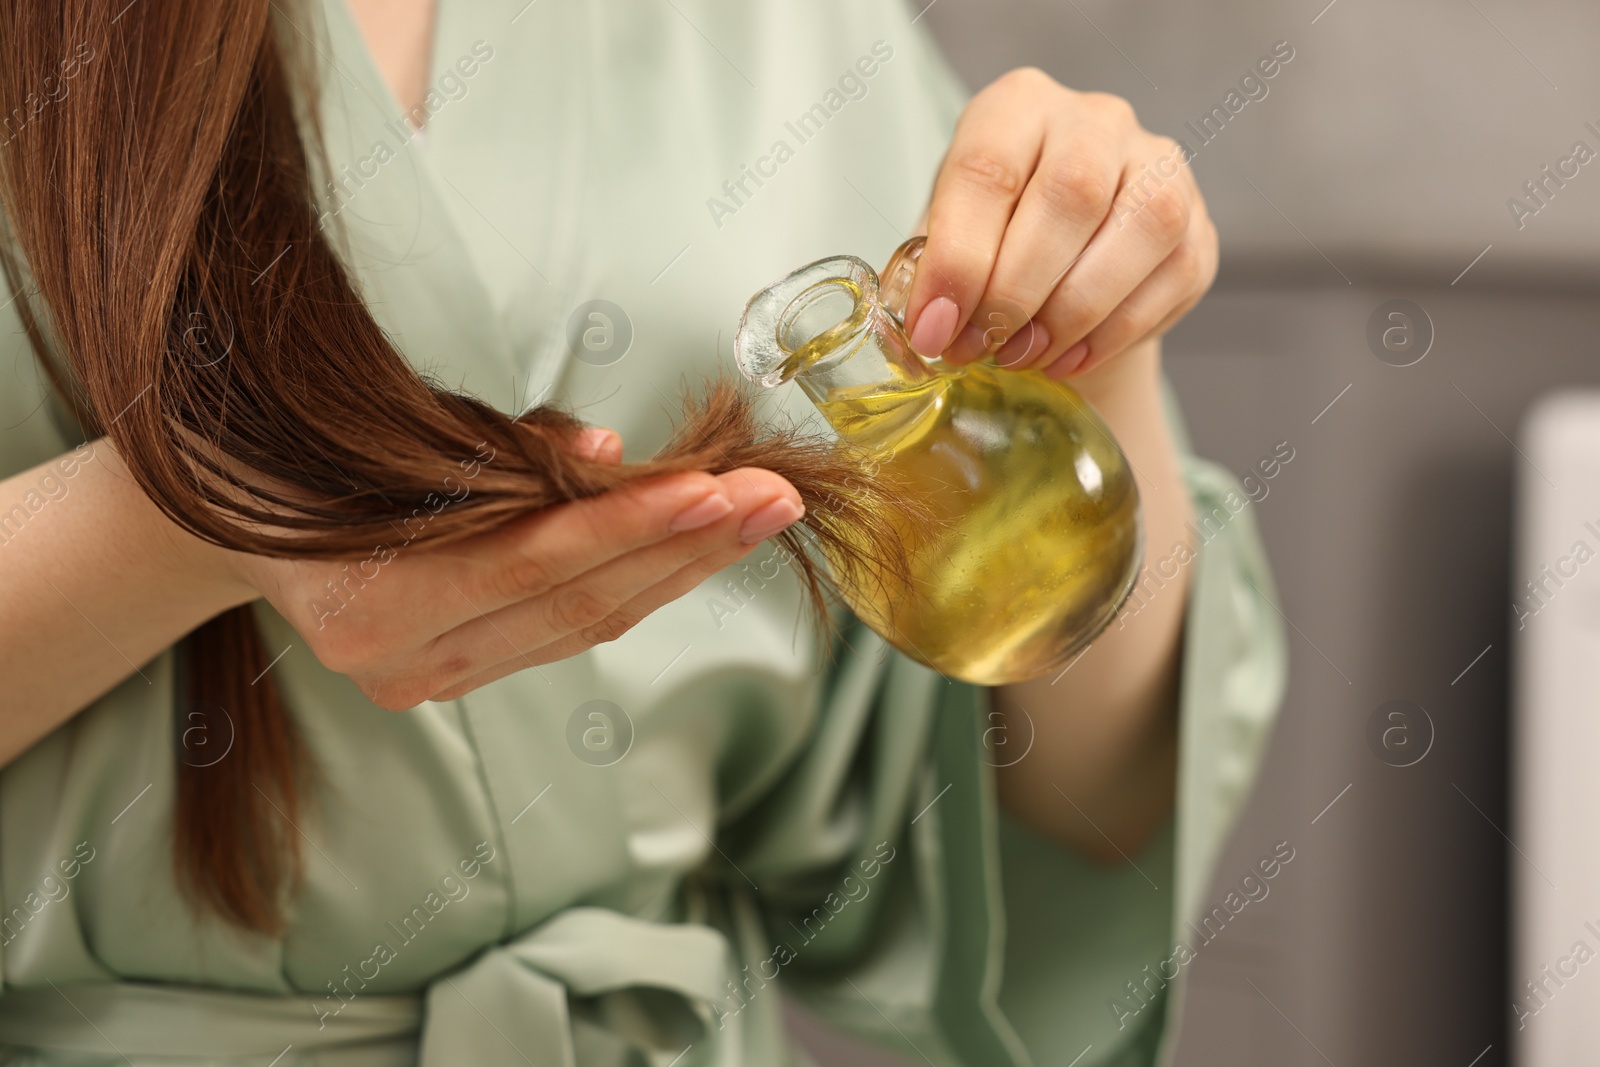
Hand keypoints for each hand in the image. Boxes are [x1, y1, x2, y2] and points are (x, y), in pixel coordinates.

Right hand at [235, 429, 803, 709]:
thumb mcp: (393, 424)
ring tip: (758, 516)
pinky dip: (638, 583)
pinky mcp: (457, 675)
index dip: (631, 527)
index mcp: (369, 602)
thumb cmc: (313, 451)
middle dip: (688, 547)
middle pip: (579, 604)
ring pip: (589, 625)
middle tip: (774, 496)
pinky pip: (570, 629)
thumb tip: (607, 455)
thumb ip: (500, 450)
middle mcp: (400, 662)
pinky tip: (698, 543)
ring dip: (684, 569)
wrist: (234, 516)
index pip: (531, 562)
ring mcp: (429, 680)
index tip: (719, 489)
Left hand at [903, 69, 1217, 378]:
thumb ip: (928, 272)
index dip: (958, 259)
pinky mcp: (1198, 226)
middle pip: (1072, 194)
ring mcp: (1159, 167)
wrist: (1062, 260)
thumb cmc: (992, 239)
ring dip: (1072, 312)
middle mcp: (1096, 120)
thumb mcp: (942, 237)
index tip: (935, 327)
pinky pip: (1171, 278)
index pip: (989, 169)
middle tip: (981, 347)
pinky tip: (1068, 357)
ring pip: (1139, 230)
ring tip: (1025, 356)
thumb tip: (922, 326)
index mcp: (1018, 106)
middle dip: (1017, 289)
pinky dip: (1113, 333)